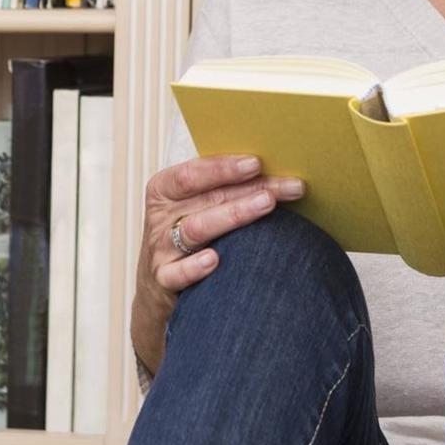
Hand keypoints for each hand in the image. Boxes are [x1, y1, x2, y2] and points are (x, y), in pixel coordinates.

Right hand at [132, 154, 304, 373]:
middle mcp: (161, 217)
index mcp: (165, 190)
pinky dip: (194, 267)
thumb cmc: (188, 231)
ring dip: (233, 215)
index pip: (192, 173)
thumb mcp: (194, 204)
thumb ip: (221, 187)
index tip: (256, 163)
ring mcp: (161, 248)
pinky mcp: (164, 279)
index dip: (223, 168)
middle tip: (285, 186)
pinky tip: (214, 259)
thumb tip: (274, 169)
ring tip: (265, 205)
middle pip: (208, 198)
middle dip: (250, 189)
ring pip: (197, 229)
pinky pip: (177, 273)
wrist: (159, 282)